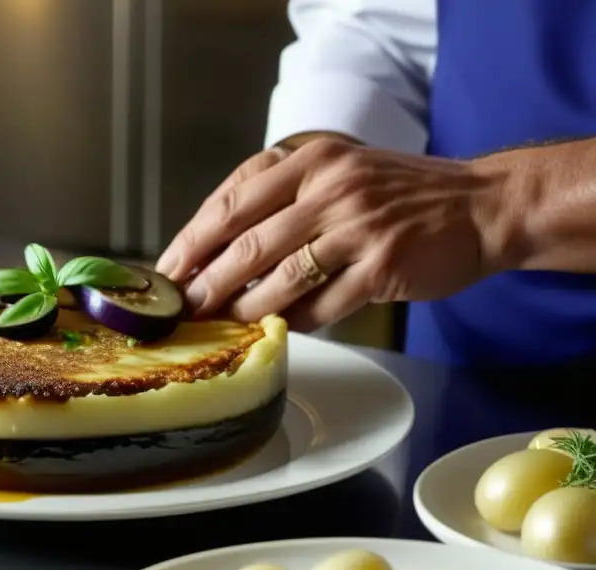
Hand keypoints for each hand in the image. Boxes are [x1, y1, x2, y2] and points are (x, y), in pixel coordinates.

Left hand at [156, 138, 505, 330]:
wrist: (482, 205)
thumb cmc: (400, 195)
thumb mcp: (339, 171)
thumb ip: (283, 198)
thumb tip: (219, 250)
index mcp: (311, 159)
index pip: (233, 200)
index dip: (193, 238)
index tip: (168, 270)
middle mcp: (331, 187)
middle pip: (248, 242)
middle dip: (206, 280)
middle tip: (183, 307)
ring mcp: (359, 226)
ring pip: (280, 276)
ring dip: (245, 307)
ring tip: (222, 323)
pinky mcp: (383, 266)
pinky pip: (323, 304)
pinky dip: (296, 320)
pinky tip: (280, 328)